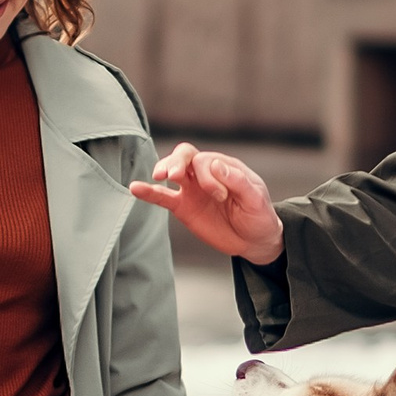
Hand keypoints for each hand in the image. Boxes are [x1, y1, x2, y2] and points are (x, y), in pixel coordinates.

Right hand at [129, 143, 285, 264]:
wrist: (254, 241)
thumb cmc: (259, 216)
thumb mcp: (256, 200)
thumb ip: (238, 181)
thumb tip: (216, 165)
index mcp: (224, 167)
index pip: (206, 160)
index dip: (208, 176)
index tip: (221, 197)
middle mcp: (206, 174)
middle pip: (185, 155)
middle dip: (177, 161)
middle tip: (175, 175)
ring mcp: (192, 189)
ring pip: (172, 170)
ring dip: (165, 169)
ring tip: (161, 176)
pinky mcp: (183, 207)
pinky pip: (162, 196)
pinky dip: (148, 192)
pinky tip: (135, 188)